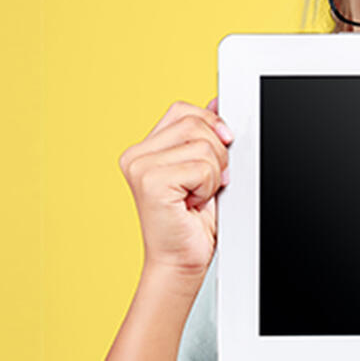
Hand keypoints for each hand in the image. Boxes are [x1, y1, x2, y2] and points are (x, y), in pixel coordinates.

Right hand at [118, 97, 232, 276]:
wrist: (182, 260)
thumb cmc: (193, 221)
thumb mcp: (205, 168)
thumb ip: (206, 134)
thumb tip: (217, 102)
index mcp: (146, 148)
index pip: (185, 110)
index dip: (211, 126)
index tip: (219, 149)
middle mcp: (136, 155)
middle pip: (197, 123)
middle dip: (217, 154)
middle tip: (206, 183)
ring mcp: (140, 167)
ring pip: (204, 145)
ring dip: (214, 173)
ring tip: (198, 194)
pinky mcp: (150, 182)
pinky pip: (202, 167)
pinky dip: (209, 186)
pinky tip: (193, 202)